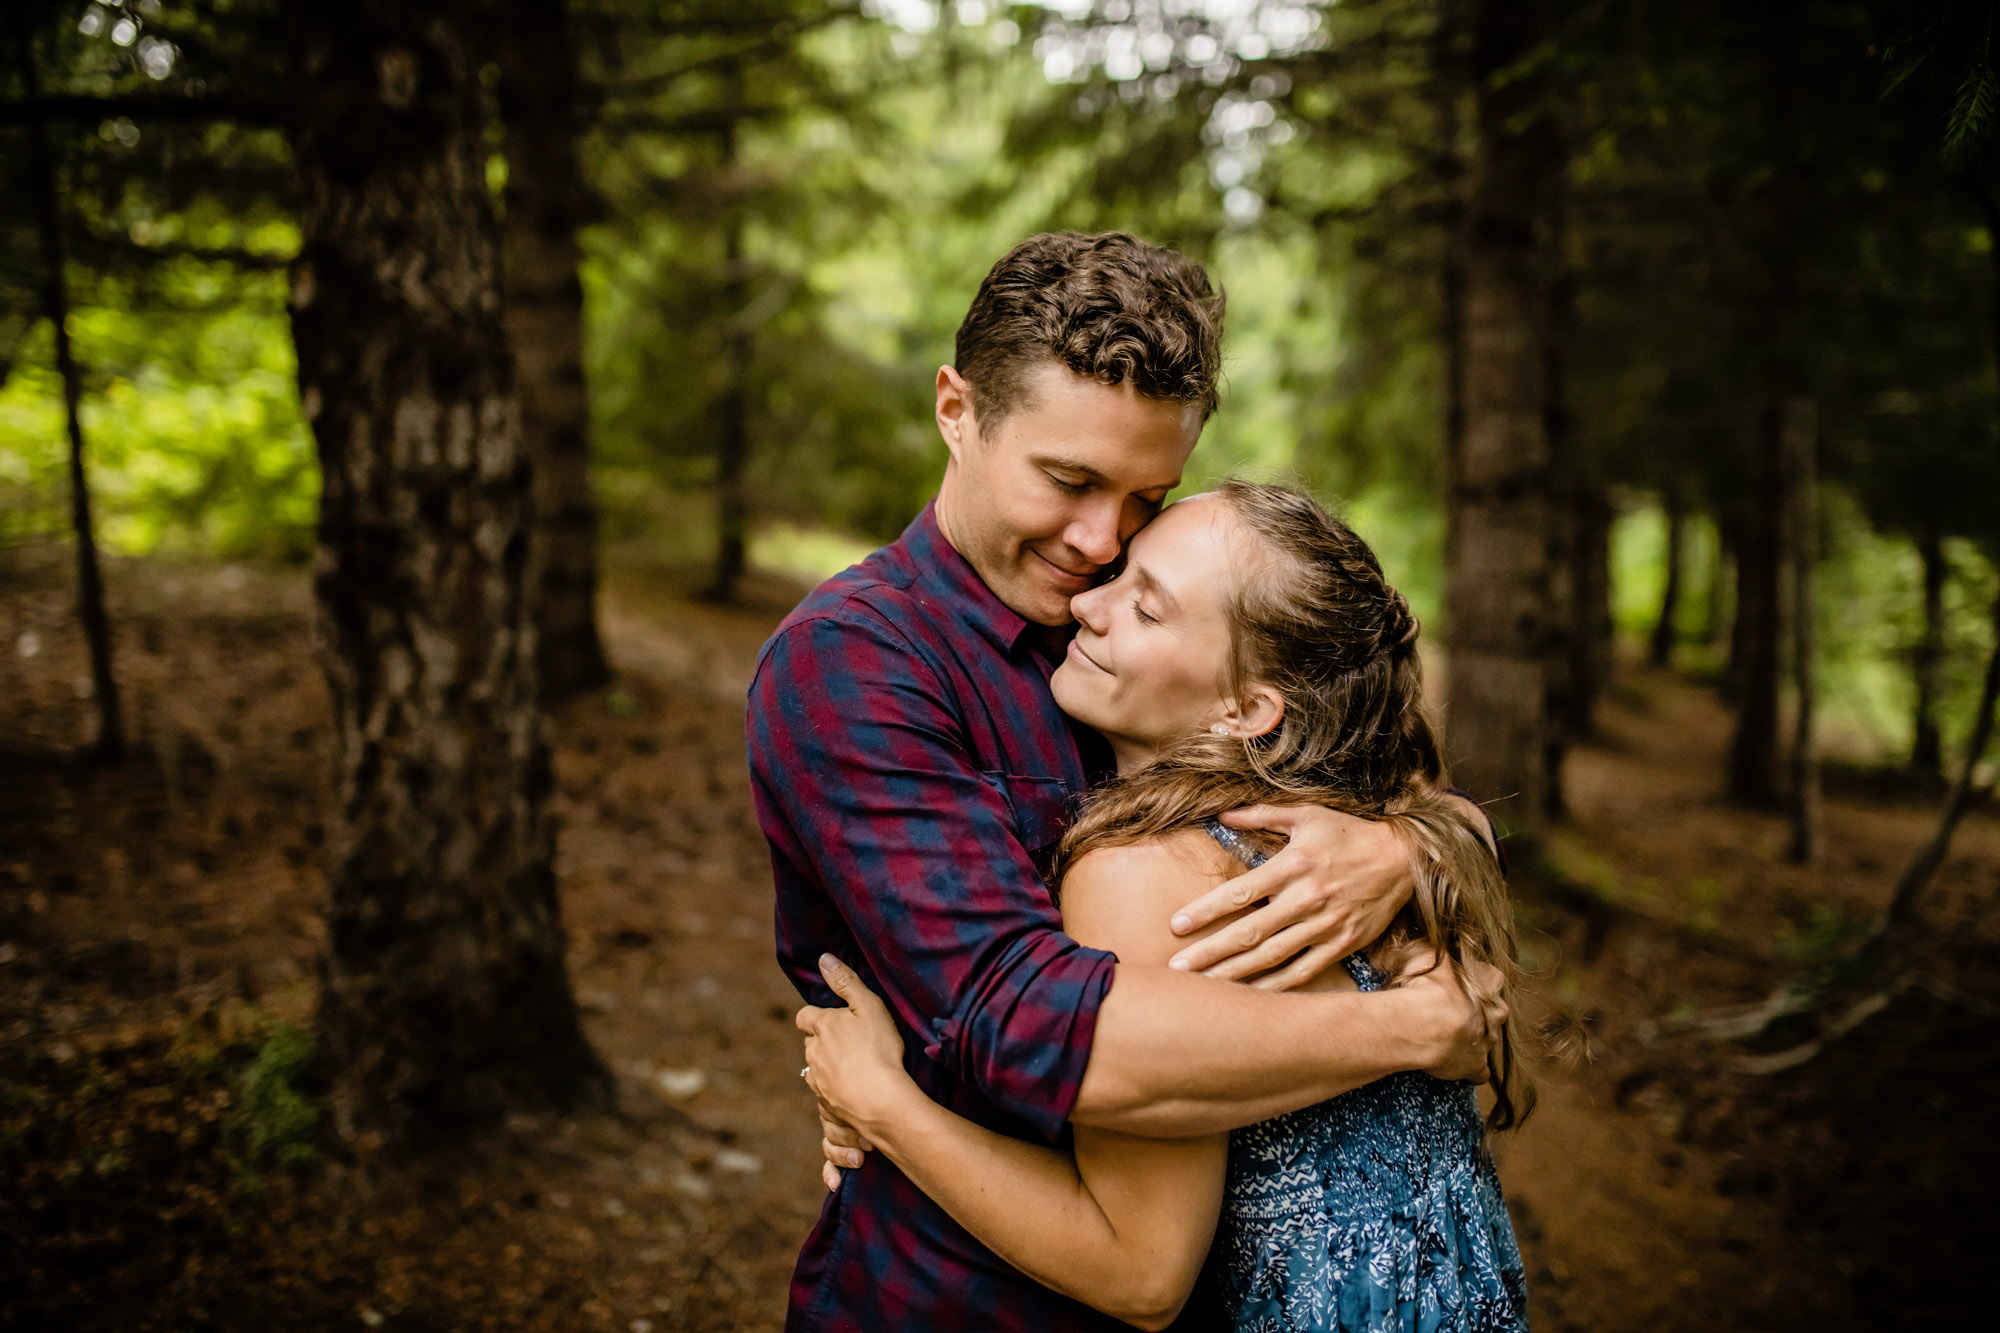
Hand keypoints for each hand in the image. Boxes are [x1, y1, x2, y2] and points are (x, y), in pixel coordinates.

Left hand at [796, 954, 917, 1156]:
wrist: (881, 1101)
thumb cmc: (879, 1049)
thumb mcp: (868, 1006)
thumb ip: (846, 982)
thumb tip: (823, 958)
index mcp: (821, 1029)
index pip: (805, 1018)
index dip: (815, 1017)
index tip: (831, 1019)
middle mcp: (813, 1056)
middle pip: (811, 1046)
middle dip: (824, 1044)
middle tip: (849, 1044)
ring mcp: (819, 1084)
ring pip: (817, 1073)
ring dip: (830, 1071)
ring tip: (854, 1072)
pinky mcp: (828, 1108)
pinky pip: (826, 1099)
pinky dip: (836, 1096)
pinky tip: (854, 1096)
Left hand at [1167, 805, 1413, 989]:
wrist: (1405, 859)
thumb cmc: (1349, 834)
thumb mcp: (1308, 815)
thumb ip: (1262, 813)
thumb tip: (1223, 814)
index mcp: (1293, 865)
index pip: (1240, 892)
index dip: (1206, 911)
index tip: (1176, 925)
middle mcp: (1307, 898)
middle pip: (1250, 932)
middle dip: (1211, 952)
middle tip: (1177, 969)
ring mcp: (1325, 925)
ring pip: (1272, 957)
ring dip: (1236, 974)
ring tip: (1204, 988)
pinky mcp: (1342, 945)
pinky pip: (1303, 972)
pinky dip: (1275, 987)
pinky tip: (1250, 998)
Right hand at [1392, 952, 1506, 1083]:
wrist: (1425, 1025)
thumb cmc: (1427, 987)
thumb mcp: (1427, 956)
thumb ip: (1434, 951)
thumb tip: (1429, 943)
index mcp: (1487, 985)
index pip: (1494, 976)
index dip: (1480, 978)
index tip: (1463, 980)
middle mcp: (1495, 1014)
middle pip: (1497, 1011)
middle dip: (1482, 1012)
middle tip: (1455, 1011)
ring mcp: (1488, 1043)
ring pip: (1489, 1041)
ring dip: (1474, 1039)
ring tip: (1448, 1039)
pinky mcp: (1476, 1066)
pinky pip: (1479, 1072)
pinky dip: (1469, 1070)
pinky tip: (1455, 1066)